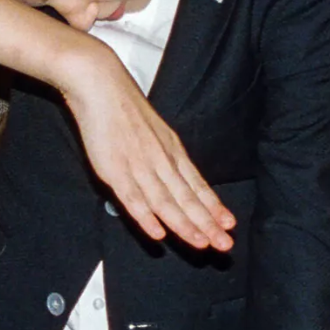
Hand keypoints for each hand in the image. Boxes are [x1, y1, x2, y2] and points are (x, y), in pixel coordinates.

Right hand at [55, 39, 232, 251]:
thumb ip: (162, 157)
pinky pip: (133, 198)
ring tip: (201, 244)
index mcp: (171, 152)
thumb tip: (173, 178)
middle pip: (187, 198)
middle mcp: (161, 161)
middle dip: (208, 224)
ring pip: (166, 202)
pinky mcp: (114, 170)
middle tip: (225, 245)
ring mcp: (139, 166)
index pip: (197, 185)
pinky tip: (158, 234)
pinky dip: (146, 218)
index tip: (229, 225)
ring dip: (185, 225)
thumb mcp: (154, 131)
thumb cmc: (124, 108)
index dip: (213, 207)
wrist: (100, 84)